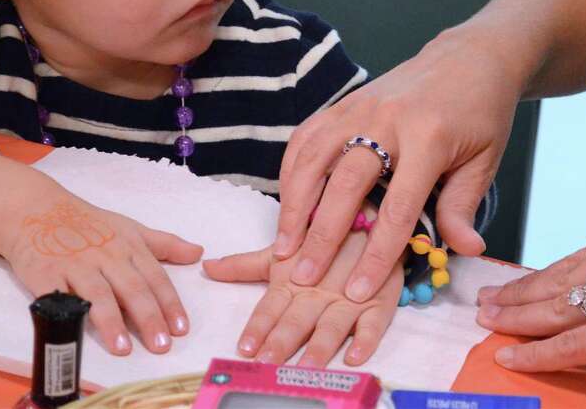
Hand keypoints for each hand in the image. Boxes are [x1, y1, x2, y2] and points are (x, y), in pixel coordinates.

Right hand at [0, 194, 202, 355]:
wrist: (36, 209)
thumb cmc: (88, 223)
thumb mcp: (130, 228)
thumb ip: (164, 244)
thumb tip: (199, 252)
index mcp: (129, 247)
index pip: (155, 278)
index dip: (170, 304)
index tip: (181, 329)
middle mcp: (106, 256)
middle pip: (132, 289)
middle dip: (149, 318)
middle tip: (162, 345)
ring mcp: (76, 265)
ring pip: (98, 295)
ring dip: (112, 322)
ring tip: (124, 348)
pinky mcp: (46, 274)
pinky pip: (59, 296)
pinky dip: (68, 312)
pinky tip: (75, 331)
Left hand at [204, 217, 403, 365]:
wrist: (372, 217)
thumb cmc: (320, 240)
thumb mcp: (281, 252)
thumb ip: (244, 265)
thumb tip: (206, 266)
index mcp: (293, 280)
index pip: (271, 307)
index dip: (259, 326)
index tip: (245, 347)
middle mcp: (320, 291)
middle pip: (299, 318)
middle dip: (284, 339)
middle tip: (269, 360)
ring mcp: (351, 297)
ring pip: (333, 324)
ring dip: (320, 346)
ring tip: (307, 366)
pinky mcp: (379, 302)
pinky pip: (374, 323)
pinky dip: (366, 340)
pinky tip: (354, 356)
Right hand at [274, 28, 520, 301]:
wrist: (471, 56)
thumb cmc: (481, 113)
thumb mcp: (484, 160)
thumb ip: (463, 206)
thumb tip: (463, 251)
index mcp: (429, 138)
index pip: (398, 206)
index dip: (376, 253)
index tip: (358, 291)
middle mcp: (388, 120)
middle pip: (345, 184)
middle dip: (322, 236)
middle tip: (305, 277)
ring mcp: (361, 106)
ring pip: (314, 157)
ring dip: (294, 205)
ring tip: (283, 247)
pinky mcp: (346, 101)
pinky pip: (307, 135)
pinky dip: (291, 170)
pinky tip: (287, 203)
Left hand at [474, 212, 585, 406]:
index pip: (583, 256)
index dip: (546, 276)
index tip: (519, 285)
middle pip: (565, 277)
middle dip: (522, 294)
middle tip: (488, 303)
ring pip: (563, 306)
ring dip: (521, 319)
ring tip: (491, 325)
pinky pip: (575, 342)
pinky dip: (540, 352)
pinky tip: (514, 355)